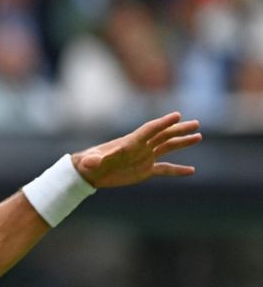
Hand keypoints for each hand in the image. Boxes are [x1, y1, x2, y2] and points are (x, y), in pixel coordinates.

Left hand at [71, 112, 201, 187]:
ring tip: (198, 136)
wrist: (90, 172)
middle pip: (163, 135)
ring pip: (167, 147)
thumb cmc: (88, 163)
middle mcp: (140, 147)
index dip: (162, 123)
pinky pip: (165, 169)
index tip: (177, 115)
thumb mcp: (90, 161)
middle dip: (179, 129)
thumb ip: (93, 160)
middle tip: (196, 123)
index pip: (149, 130)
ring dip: (182, 142)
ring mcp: (144, 157)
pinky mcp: (145, 170)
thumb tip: (91, 161)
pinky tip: (191, 171)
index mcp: (130, 143)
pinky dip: (177, 170)